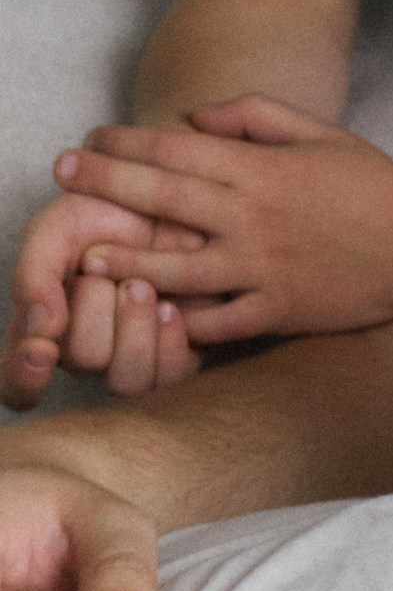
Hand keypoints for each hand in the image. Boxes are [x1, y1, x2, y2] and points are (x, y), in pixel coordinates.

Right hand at [3, 193, 202, 407]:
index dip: (24, 379)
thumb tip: (40, 331)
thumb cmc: (108, 214)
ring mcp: (132, 359)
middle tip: (104, 270)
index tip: (41, 348)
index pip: (17, 385)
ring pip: (127, 380)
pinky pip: (171, 375)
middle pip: (81, 362)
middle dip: (94, 309)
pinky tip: (170, 306)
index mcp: (43, 328)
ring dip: (133, 326)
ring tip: (140, 285)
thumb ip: (34, 275)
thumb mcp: (56, 229)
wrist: (176, 204)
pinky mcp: (177, 358)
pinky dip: (169, 337)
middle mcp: (85, 352)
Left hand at [53, 97, 392, 341]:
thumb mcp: (320, 133)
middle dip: (103, 186)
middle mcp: (254, 218)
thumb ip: (255, 117)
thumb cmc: (375, 184)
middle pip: (161, 201)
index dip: (123, 144)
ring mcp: (265, 269)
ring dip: (126, 264)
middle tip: (60, 176)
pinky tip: (152, 317)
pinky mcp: (282, 311)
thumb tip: (197, 116)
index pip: (175, 151)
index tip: (88, 141)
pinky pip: (220, 323)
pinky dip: (184, 323)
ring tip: (87, 260)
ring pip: (178, 270)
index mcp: (261, 171)